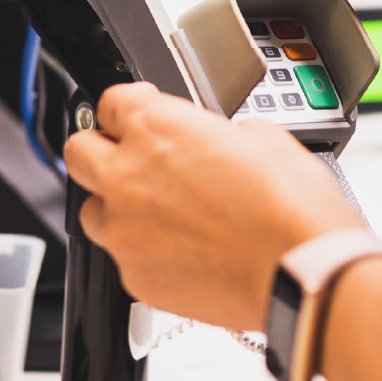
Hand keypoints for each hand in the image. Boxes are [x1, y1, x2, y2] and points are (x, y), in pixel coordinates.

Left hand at [63, 83, 365, 331]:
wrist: (303, 274)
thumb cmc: (292, 210)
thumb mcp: (265, 138)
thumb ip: (222, 133)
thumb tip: (221, 142)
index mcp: (156, 128)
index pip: (110, 103)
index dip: (129, 106)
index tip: (139, 113)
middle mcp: (128, 176)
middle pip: (78, 151)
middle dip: (101, 150)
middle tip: (129, 158)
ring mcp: (125, 232)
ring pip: (92, 210)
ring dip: (115, 206)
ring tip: (156, 213)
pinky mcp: (134, 277)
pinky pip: (122, 257)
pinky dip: (143, 252)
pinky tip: (180, 252)